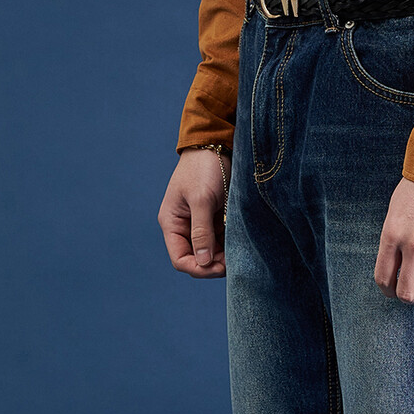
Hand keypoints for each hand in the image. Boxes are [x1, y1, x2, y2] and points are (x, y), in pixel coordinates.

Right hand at [158, 148, 230, 277]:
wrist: (216, 144)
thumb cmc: (204, 168)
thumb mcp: (202, 199)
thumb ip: (202, 231)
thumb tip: (203, 262)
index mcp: (172, 223)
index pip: (181, 260)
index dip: (199, 269)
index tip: (220, 267)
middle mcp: (183, 228)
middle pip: (196, 260)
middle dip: (214, 265)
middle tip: (234, 261)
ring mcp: (199, 225)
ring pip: (210, 254)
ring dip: (224, 258)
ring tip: (239, 252)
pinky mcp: (215, 221)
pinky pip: (221, 243)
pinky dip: (230, 247)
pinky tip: (240, 244)